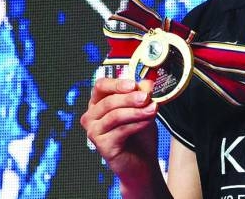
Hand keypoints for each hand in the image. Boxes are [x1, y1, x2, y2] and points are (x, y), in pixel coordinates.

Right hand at [80, 76, 162, 193]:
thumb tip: (147, 82)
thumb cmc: (139, 133)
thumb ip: (143, 95)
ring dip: (136, 111)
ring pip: (115, 115)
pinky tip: (148, 121)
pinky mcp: (102, 145)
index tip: (134, 85)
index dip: (117, 84)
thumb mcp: (142, 108)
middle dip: (130, 98)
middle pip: (108, 101)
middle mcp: (91, 116)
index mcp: (98, 102)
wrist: (142, 161)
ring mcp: (94, 131)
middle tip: (147, 97)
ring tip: (152, 109)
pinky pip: (120, 130)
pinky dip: (136, 124)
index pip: (101, 86)